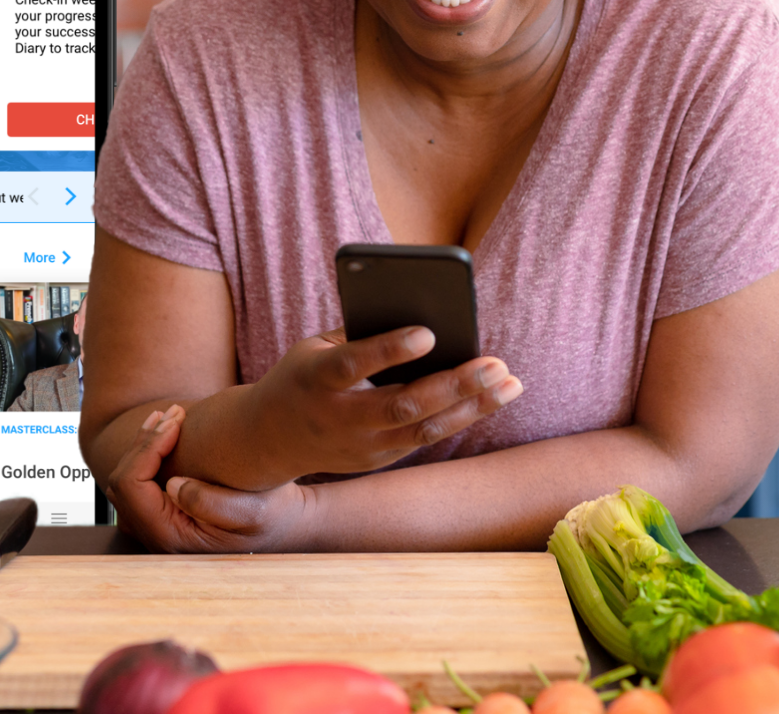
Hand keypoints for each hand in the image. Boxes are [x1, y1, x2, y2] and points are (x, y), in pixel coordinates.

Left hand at [105, 405, 316, 552]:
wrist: (281, 524)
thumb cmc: (271, 516)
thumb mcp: (253, 511)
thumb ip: (210, 503)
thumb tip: (172, 486)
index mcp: (171, 536)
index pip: (132, 486)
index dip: (147, 448)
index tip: (176, 423)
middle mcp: (155, 536)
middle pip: (123, 481)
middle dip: (145, 441)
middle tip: (175, 412)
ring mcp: (155, 526)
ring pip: (125, 479)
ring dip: (144, 444)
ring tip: (170, 416)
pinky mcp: (161, 514)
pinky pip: (137, 481)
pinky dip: (148, 453)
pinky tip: (168, 431)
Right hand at [240, 326, 522, 481]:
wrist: (268, 440)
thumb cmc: (302, 376)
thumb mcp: (314, 348)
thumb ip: (360, 335)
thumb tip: (422, 317)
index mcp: (316, 379)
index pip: (354, 364)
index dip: (390, 350)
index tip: (428, 332)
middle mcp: (339, 418)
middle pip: (402, 404)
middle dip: (453, 385)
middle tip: (495, 363)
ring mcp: (360, 446)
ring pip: (424, 429)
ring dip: (472, 407)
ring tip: (511, 383)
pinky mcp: (376, 461)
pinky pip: (424, 438)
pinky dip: (459, 417)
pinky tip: (488, 398)